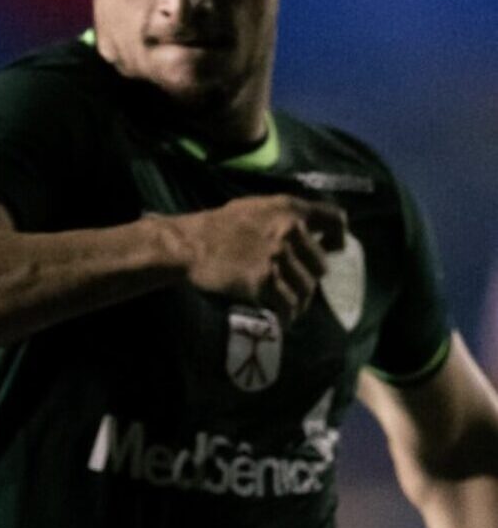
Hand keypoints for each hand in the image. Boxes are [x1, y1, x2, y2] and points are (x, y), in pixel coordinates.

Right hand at [170, 195, 347, 319]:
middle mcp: (289, 230)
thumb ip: (283, 217)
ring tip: (292, 310)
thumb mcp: (254, 208)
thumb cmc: (215, 227)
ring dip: (300, 302)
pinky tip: (281, 319)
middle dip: (310, 278)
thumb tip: (309, 231)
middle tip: (299, 287)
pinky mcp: (264, 282)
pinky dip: (287, 315)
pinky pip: (287, 304)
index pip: (334, 219)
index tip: (335, 248)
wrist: (188, 246)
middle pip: (319, 264)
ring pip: (306, 288)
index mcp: (289, 209)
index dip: (339, 237)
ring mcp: (277, 257)